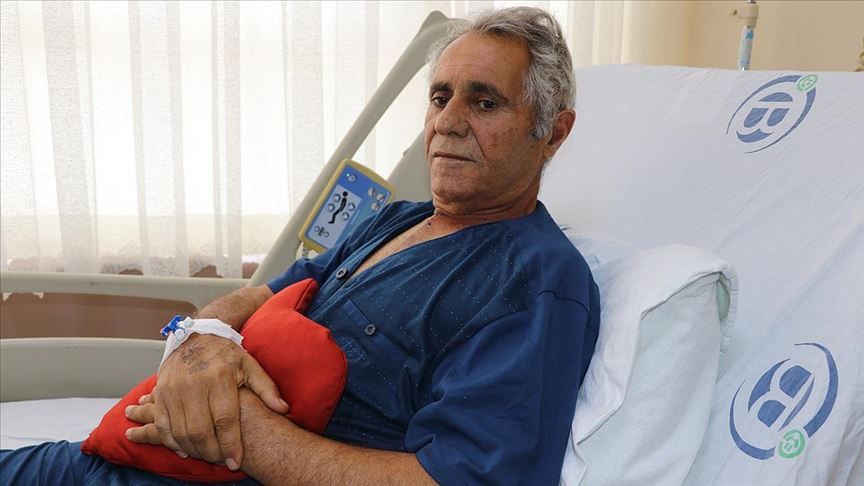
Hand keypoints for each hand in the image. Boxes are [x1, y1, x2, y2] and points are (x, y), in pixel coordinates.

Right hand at [126, 333, 288, 469]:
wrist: (195, 335)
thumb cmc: (226, 354)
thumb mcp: (250, 365)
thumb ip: (266, 388)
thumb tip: (283, 408)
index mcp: (220, 377)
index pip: (225, 420)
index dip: (230, 445)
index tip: (235, 462)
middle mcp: (194, 384)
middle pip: (200, 431)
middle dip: (212, 452)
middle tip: (222, 460)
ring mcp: (174, 389)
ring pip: (181, 432)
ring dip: (194, 450)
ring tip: (208, 455)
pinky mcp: (160, 393)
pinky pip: (163, 425)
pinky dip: (172, 442)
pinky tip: (186, 449)